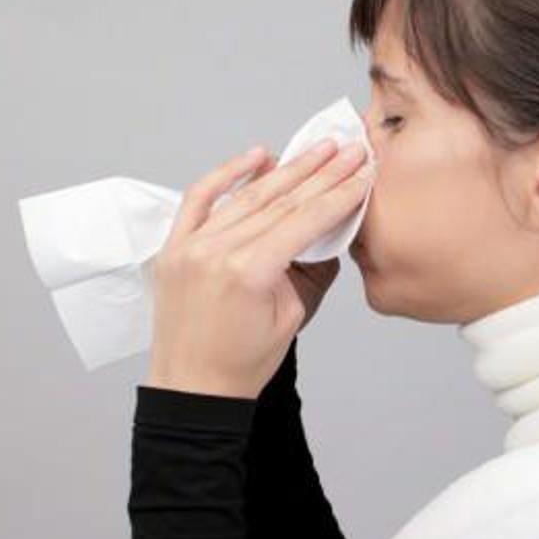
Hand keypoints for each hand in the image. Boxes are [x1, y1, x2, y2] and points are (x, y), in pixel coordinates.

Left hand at [145, 139, 372, 397]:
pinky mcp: (175, 247)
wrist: (192, 389)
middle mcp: (217, 251)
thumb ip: (310, 267)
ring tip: (317, 149)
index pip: (305, 220)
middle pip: (280, 200)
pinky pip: (200, 199)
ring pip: (247, 195)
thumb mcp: (293, 316)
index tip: (362, 173)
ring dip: (286, 169)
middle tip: (348, 149)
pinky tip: (257, 157)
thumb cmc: (242, 363)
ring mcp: (191, 246)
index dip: (339, 194)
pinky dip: (227, 175)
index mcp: (249, 272)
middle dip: (321, 173)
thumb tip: (327, 230)